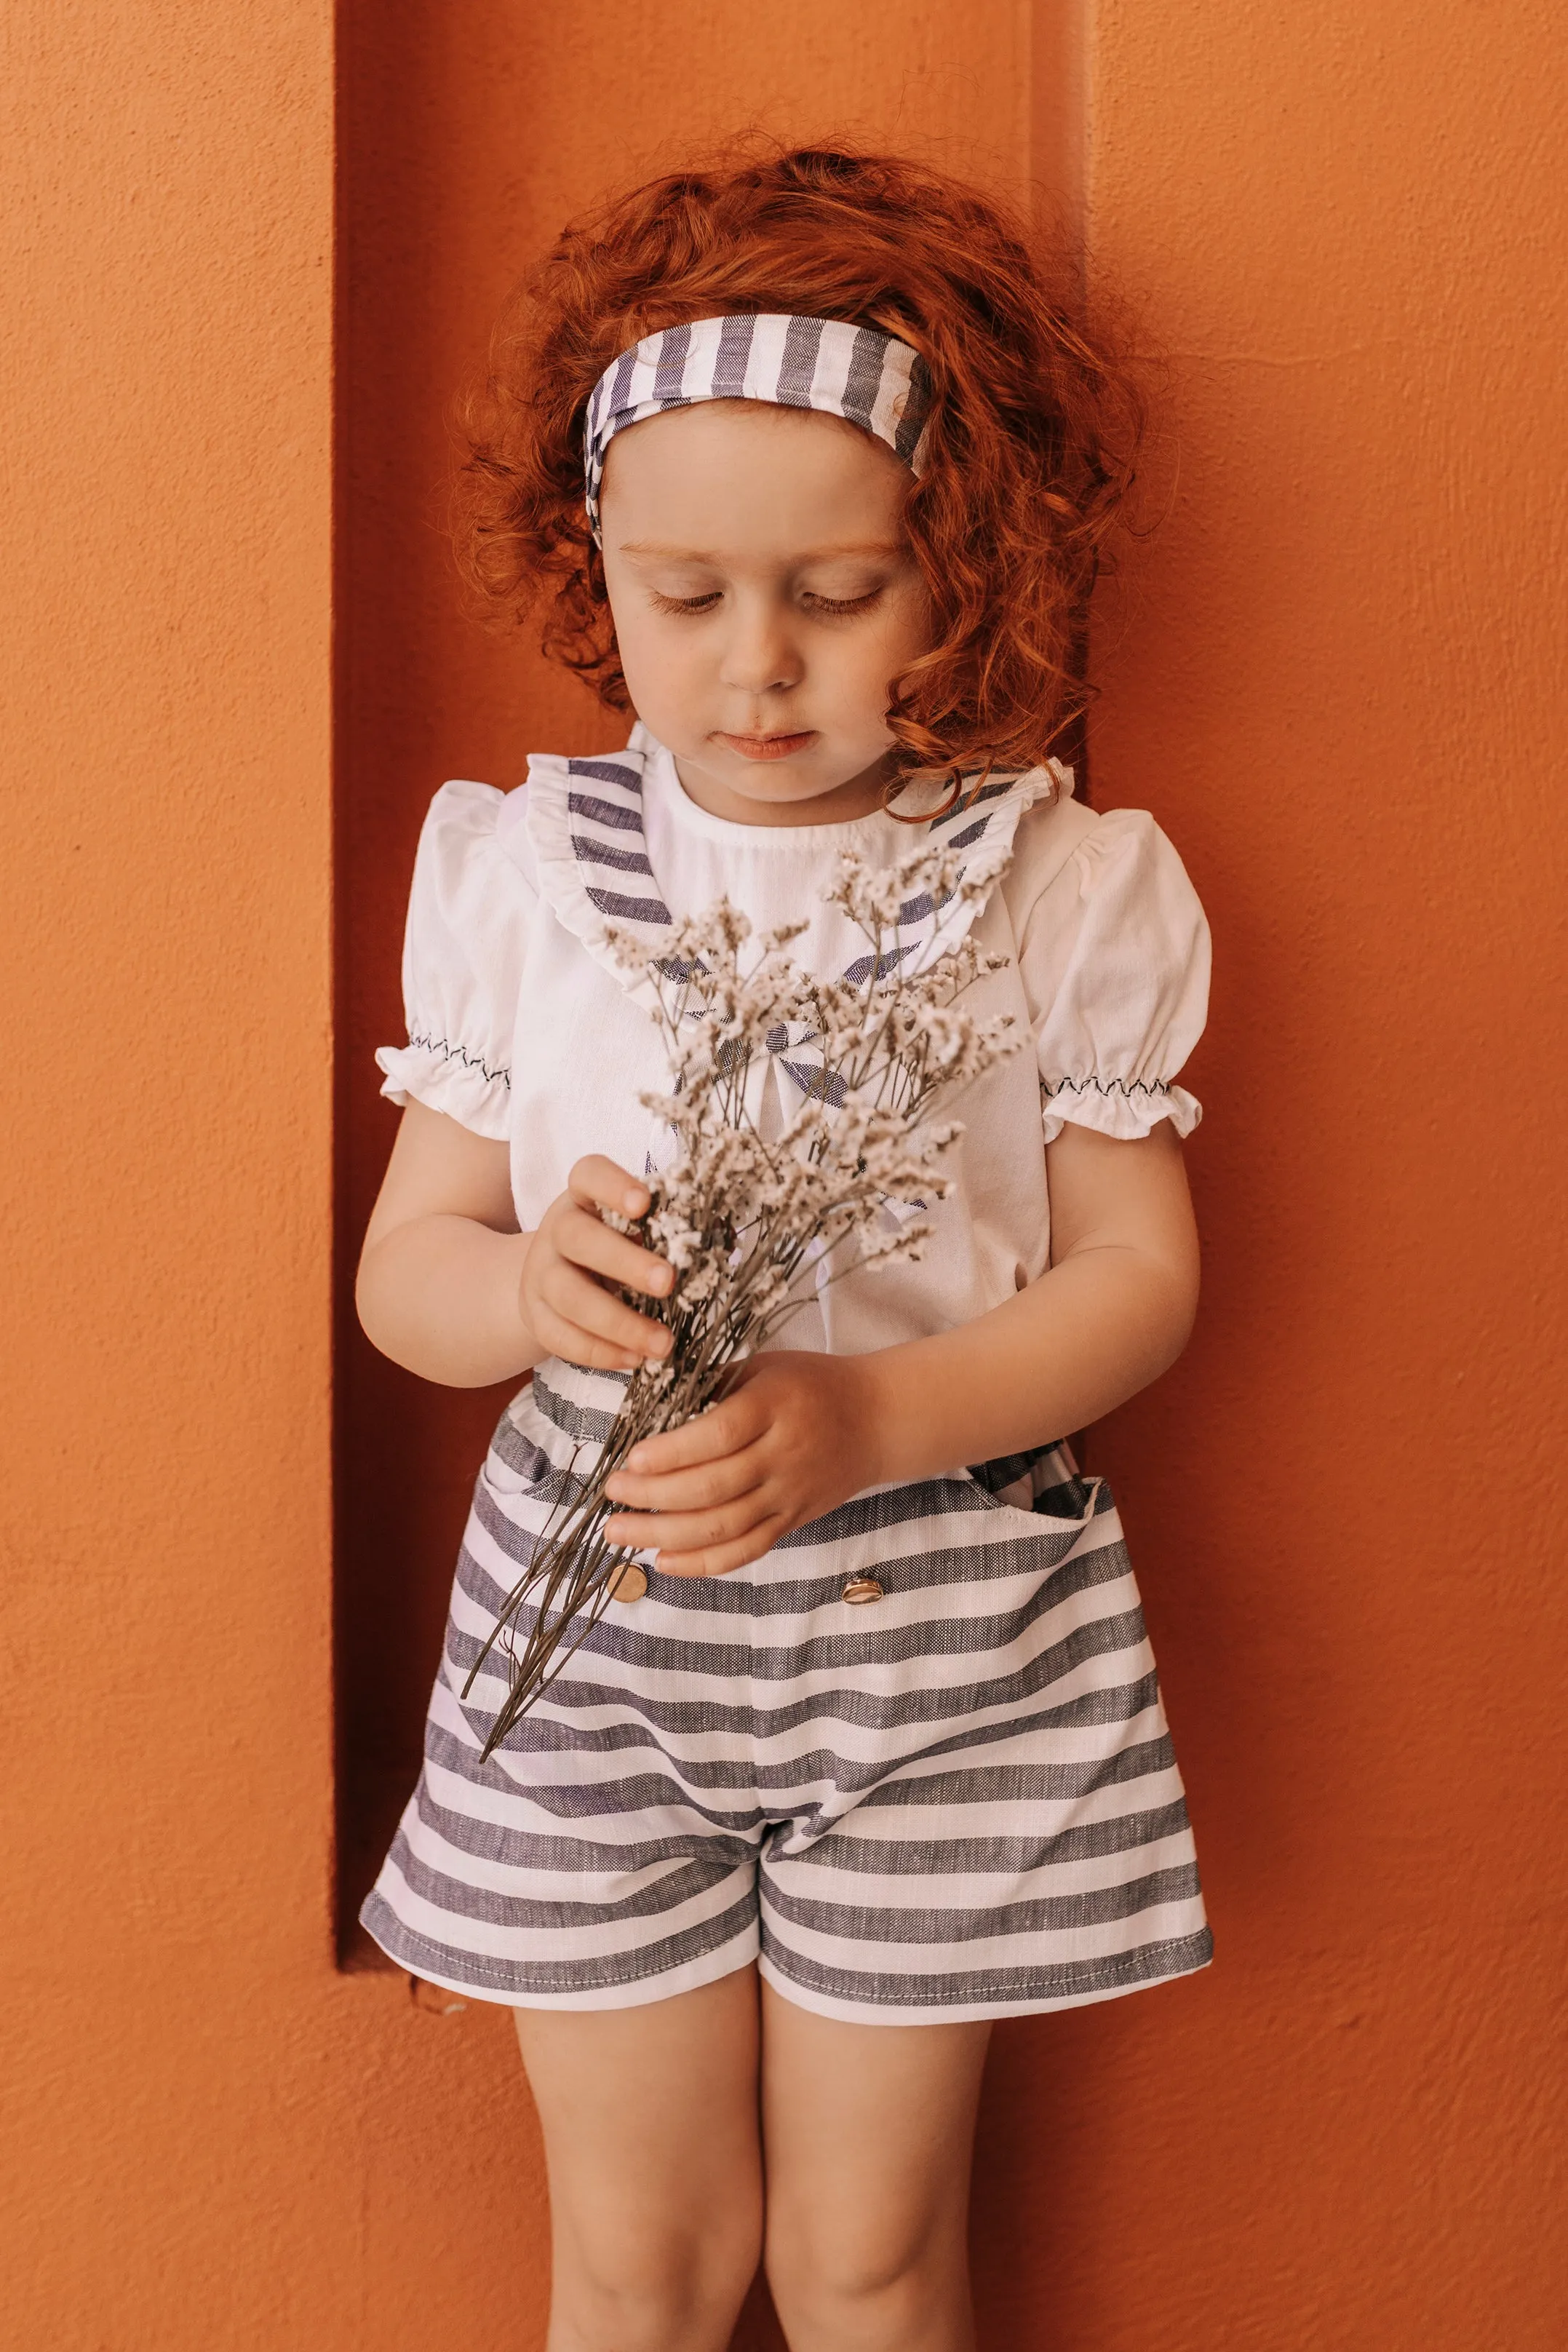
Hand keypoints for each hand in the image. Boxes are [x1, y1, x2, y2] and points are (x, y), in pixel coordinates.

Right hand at [518, 1156, 674, 1372]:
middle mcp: (557, 1230)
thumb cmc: (614, 1245)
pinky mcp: (535, 1315)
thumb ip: (665, 1229)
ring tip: (663, 1344)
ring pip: (569, 1296)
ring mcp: (541, 1274)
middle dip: (625, 1262)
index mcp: (584, 1197)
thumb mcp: (634, 1229)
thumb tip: (720, 1244)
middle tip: (668, 1282)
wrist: (555, 1280)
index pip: (588, 1175)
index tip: (644, 1204)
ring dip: (619, 1323)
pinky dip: (600, 1353)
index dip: (613, 1186)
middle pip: (578, 1238)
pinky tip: (635, 1359)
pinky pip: (560, 1337)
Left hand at [603, 1350, 884, 1576]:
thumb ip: (711, 1385)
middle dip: (653, 1495)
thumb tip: (647, 1407)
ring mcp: (789, 1494)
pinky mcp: (792, 1520)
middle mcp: (784, 1454)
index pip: (719, 1436)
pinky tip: (663, 1561)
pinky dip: (703, 1563)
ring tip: (619, 1531)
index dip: (673, 1452)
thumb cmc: (810, 1384)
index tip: (631, 1457)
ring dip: (664, 1534)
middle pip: (714, 1487)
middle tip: (611, 1493)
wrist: (876, 1419)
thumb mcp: (764, 1366)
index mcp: (775, 1406)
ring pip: (723, 1526)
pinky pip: (745, 1550)